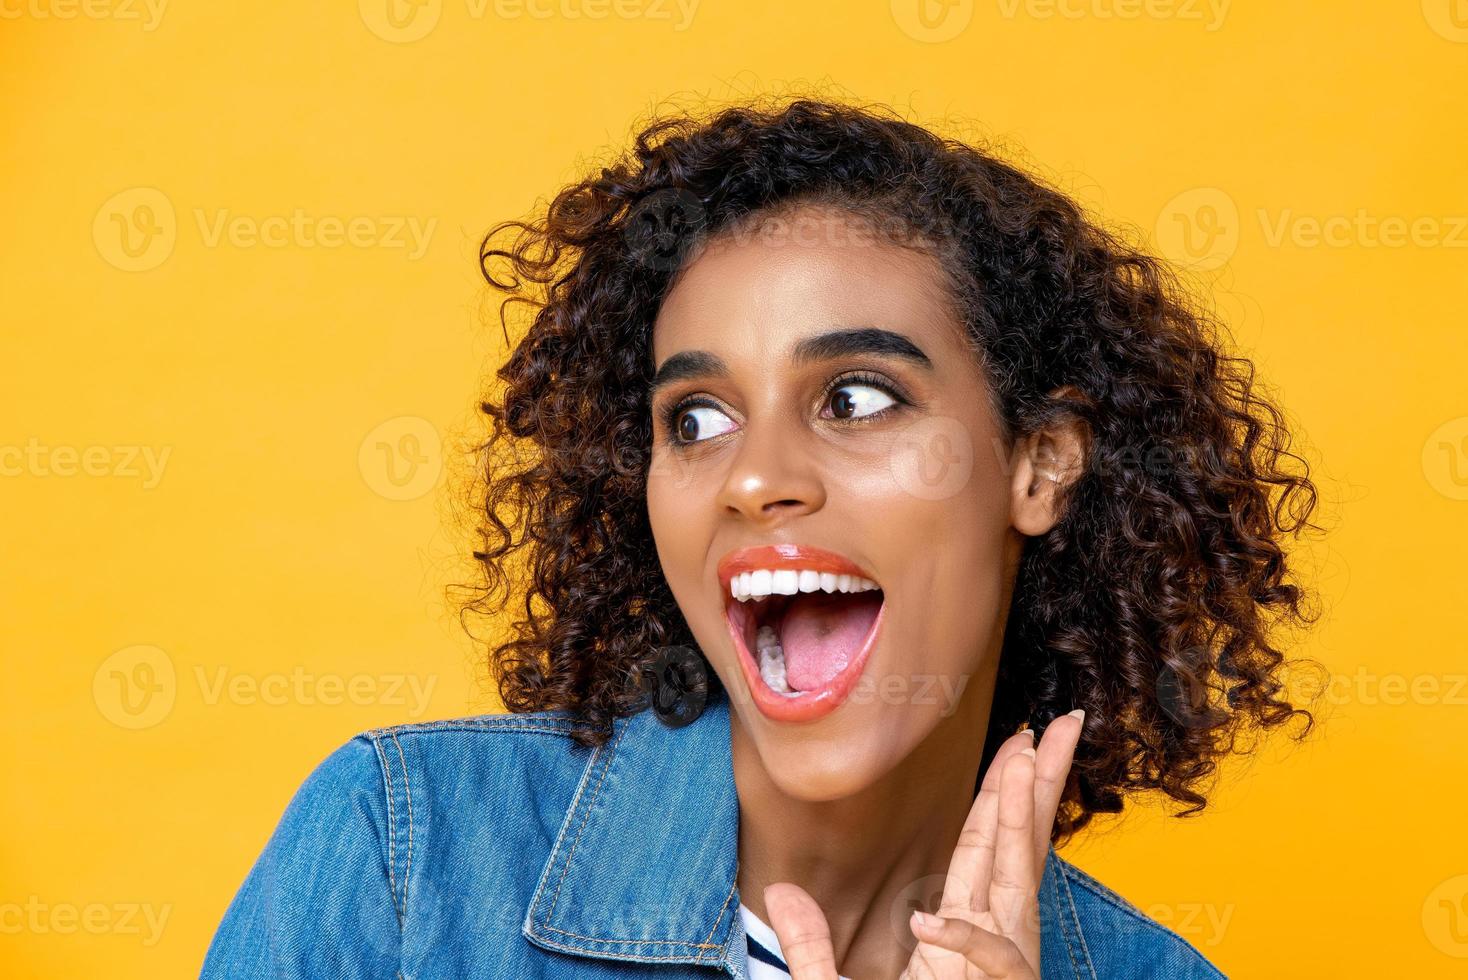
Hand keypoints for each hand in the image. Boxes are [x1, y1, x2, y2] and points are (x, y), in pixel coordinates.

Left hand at [763, 709, 1084, 978]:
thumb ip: (811, 950)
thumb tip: (778, 895)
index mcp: (956, 940)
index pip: (983, 852)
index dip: (1000, 797)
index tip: (1017, 745)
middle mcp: (987, 948)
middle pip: (1018, 852)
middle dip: (1038, 786)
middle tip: (1061, 724)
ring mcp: (996, 977)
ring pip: (1017, 889)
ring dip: (1022, 825)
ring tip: (1028, 763)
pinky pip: (989, 966)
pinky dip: (962, 943)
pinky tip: (930, 921)